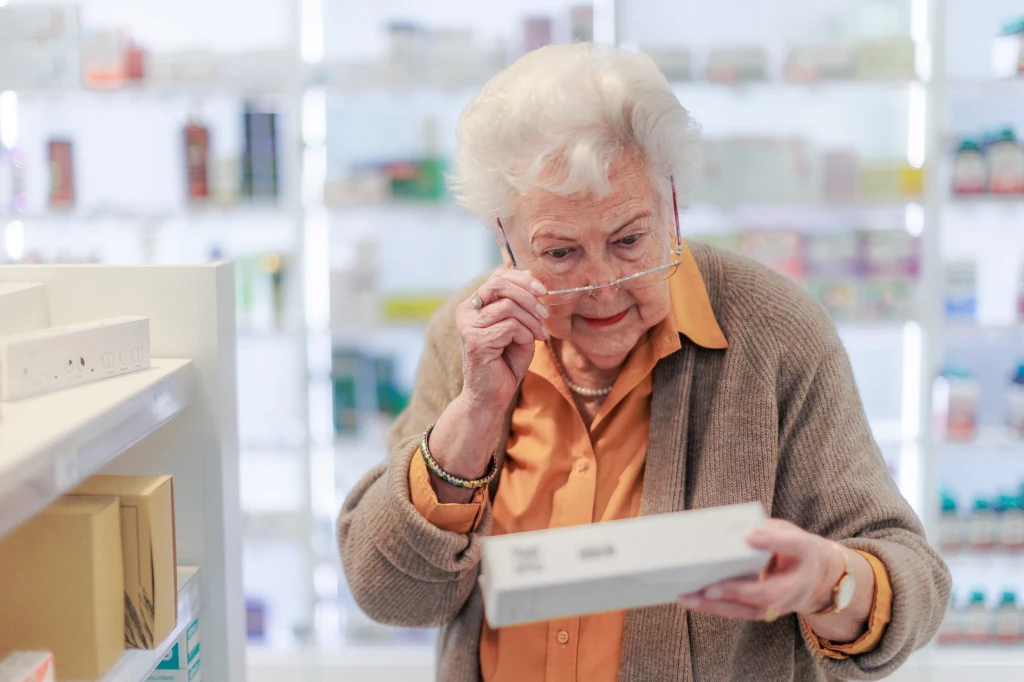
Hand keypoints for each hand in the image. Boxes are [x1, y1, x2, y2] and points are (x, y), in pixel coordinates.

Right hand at [456, 268, 548, 415]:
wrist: (492, 396)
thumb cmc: (505, 362)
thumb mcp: (517, 326)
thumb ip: (520, 303)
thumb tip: (530, 275)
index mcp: (473, 305)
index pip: (497, 277)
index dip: (522, 279)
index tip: (543, 291)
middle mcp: (466, 312)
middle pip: (500, 285)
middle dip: (528, 296)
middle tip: (545, 312)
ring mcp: (468, 326)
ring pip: (509, 306)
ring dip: (531, 320)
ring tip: (539, 334)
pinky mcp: (476, 341)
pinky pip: (511, 326)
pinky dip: (526, 334)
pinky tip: (529, 344)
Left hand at [680, 519, 843, 620]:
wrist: (816, 576)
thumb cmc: (792, 548)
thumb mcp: (785, 530)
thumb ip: (764, 528)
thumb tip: (729, 528)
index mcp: (804, 552)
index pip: (793, 544)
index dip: (772, 540)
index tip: (750, 534)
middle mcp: (795, 584)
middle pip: (768, 592)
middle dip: (738, 591)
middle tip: (710, 588)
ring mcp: (781, 603)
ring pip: (750, 609)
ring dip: (717, 605)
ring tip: (689, 598)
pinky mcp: (765, 611)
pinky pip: (740, 612)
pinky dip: (715, 608)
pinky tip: (692, 602)